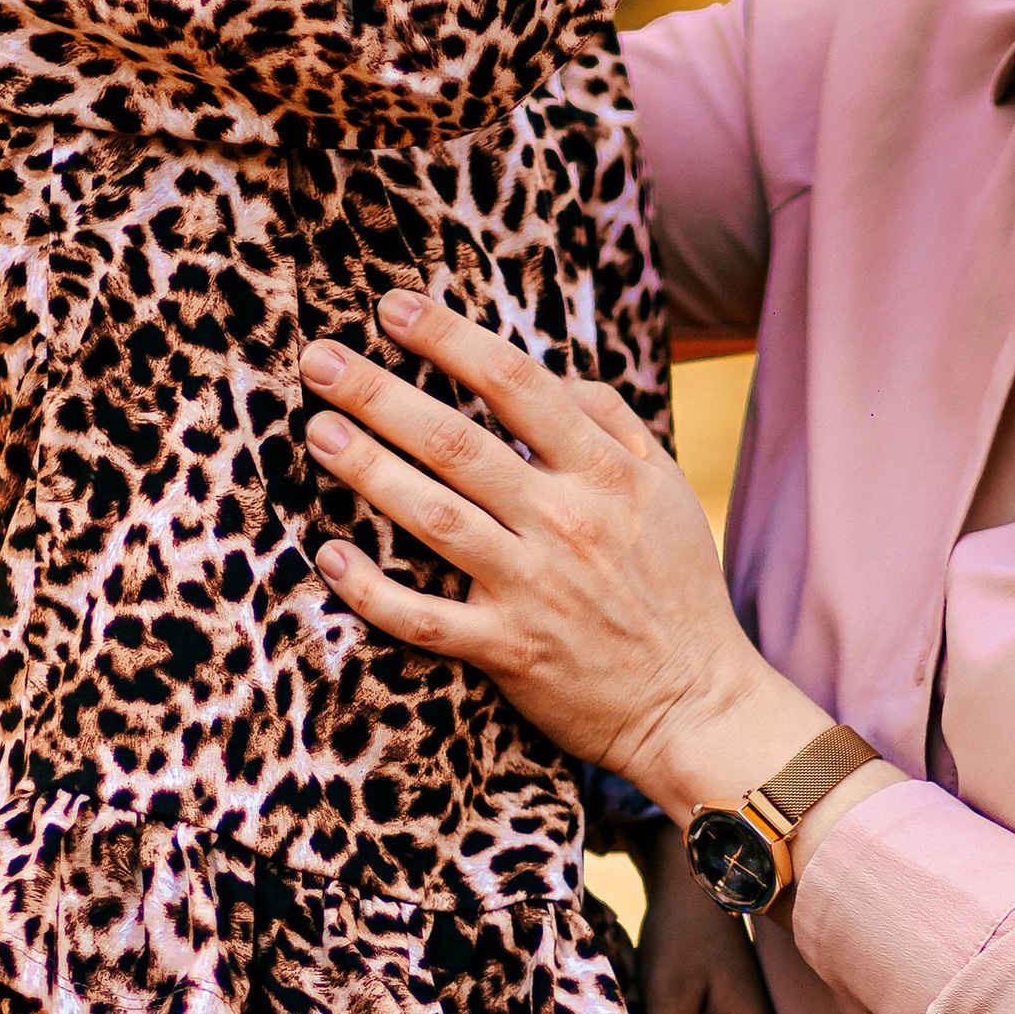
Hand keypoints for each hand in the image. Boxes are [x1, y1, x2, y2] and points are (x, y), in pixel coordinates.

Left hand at [300, 290, 828, 815]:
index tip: (393, 308)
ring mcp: (533, 589)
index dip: (449, 338)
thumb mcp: (669, 492)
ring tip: (318, 432)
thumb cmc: (679, 591)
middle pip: (457, 442)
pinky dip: (372, 589)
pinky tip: (332, 556)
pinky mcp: (508, 652)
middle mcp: (565, 523)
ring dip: (368, 471)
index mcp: (605, 475)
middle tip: (320, 361)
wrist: (696, 704)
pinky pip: (423, 618)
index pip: (517, 385)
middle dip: (380, 393)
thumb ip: (614, 424)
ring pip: (433, 518)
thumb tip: (555, 375)